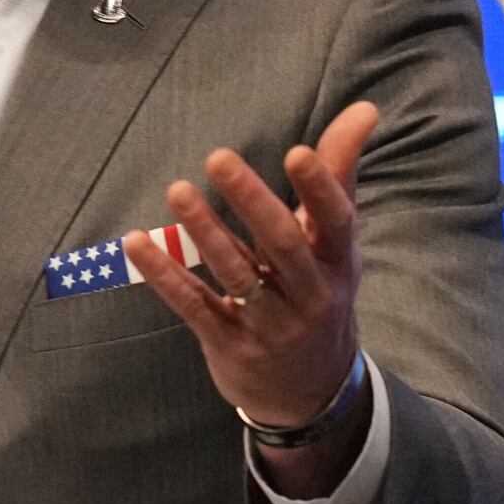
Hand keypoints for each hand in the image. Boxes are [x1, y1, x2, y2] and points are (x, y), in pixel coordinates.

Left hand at [124, 101, 379, 471]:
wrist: (310, 394)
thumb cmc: (317, 293)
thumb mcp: (335, 243)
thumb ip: (339, 174)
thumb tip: (365, 109)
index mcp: (338, 264)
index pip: (336, 221)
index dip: (320, 189)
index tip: (299, 152)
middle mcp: (309, 295)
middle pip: (282, 245)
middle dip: (251, 201)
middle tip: (219, 158)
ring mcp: (270, 325)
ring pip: (236, 275)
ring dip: (204, 232)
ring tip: (177, 190)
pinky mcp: (231, 345)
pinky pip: (195, 305)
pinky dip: (165, 275)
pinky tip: (137, 241)